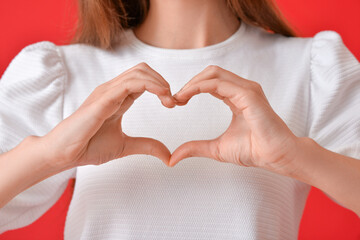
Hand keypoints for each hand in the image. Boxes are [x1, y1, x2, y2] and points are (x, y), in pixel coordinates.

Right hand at [41, 62, 175, 168]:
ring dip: (160, 82)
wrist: (64, 154)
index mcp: (118, 98)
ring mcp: (107, 92)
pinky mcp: (103, 98)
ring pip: (139, 72)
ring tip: (170, 99)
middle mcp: (113, 90)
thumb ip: (147, 146)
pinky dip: (150, 85)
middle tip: (174, 101)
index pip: (143, 80)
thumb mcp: (125, 146)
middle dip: (163, 82)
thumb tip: (168, 155)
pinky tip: (161, 95)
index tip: (174, 104)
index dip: (162, 88)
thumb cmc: (87, 147)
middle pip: (143, 70)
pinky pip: (130, 83)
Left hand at [169, 65, 299, 173]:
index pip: (210, 83)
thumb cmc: (254, 151)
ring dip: (193, 83)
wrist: (275, 157)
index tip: (177, 102)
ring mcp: (247, 89)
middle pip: (210, 73)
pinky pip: (219, 84)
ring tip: (179, 97)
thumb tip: (174, 158)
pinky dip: (200, 87)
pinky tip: (188, 96)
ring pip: (213, 73)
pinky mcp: (249, 94)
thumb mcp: (216, 149)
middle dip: (190, 83)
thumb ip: (196, 148)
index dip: (191, 89)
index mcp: (236, 97)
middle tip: (176, 99)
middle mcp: (242, 89)